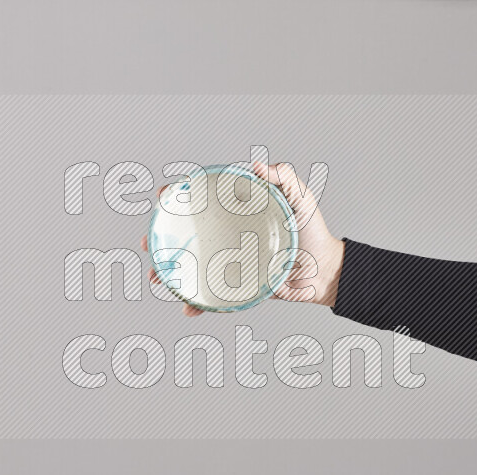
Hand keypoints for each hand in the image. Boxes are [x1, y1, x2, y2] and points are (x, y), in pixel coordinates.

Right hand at [141, 163, 344, 316]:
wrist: (326, 271)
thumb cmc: (312, 230)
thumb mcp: (300, 197)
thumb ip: (284, 177)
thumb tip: (258, 165)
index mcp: (237, 212)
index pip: (202, 201)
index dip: (178, 197)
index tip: (162, 196)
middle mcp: (229, 236)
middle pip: (187, 235)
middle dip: (162, 238)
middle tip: (150, 243)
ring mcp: (230, 262)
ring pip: (192, 267)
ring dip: (171, 274)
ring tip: (161, 279)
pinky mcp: (238, 287)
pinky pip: (212, 296)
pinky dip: (198, 303)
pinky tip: (189, 307)